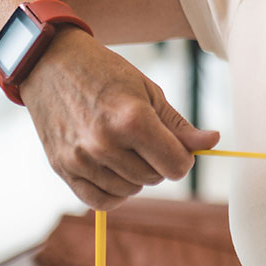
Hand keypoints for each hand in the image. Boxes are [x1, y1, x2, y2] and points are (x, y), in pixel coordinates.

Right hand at [19, 28, 219, 209]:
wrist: (51, 63)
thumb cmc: (106, 73)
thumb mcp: (149, 92)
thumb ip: (179, 125)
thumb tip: (213, 142)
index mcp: (132, 120)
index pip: (176, 166)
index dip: (184, 158)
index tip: (178, 145)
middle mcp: (104, 143)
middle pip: (154, 179)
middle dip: (159, 163)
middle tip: (146, 138)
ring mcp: (80, 158)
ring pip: (130, 190)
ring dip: (136, 176)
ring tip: (126, 147)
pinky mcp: (61, 168)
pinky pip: (100, 201)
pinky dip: (114, 193)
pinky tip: (115, 170)